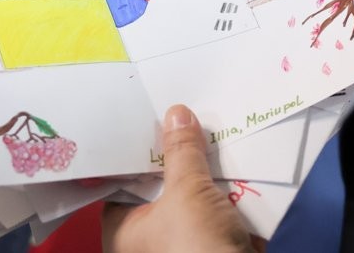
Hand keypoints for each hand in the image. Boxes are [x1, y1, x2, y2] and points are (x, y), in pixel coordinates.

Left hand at [102, 105, 261, 252]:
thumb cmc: (196, 248)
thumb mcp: (187, 193)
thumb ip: (181, 152)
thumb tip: (176, 113)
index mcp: (124, 231)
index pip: (122, 180)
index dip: (136, 149)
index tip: (149, 116)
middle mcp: (148, 238)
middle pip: (158, 184)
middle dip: (175, 155)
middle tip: (181, 114)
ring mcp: (182, 240)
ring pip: (189, 194)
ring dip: (202, 168)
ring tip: (206, 124)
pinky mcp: (213, 242)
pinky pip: (215, 206)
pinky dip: (224, 186)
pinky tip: (231, 153)